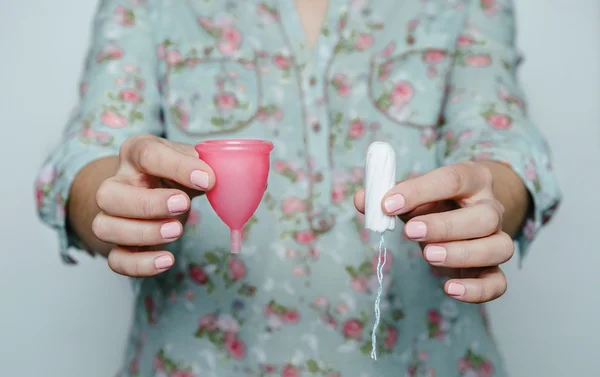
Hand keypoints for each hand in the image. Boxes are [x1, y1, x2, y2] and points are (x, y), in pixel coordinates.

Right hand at [92, 135, 214, 276]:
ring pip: (105, 227)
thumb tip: (210, 177)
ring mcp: (112, 215)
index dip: (177, 167)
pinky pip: (116, 260)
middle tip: (183, 204)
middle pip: (108, 195)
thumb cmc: (178, 170)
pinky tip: (167, 260)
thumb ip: (202, 164)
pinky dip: (139, 264)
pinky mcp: (119, 245)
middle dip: (147, 203)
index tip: (207, 179)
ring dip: (142, 233)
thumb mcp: (191, 158)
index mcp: (135, 153)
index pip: (146, 154)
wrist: (165, 189)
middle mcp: (116, 183)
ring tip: (176, 230)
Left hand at [354, 161, 514, 302]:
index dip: (419, 191)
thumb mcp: (411, 193)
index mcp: (472, 179)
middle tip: (410, 232)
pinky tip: (450, 289)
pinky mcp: (492, 268)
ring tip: (428, 255)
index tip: (388, 204)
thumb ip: (386, 196)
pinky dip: (477, 290)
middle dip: (445, 226)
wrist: (462, 212)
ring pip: (498, 247)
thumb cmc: (434, 202)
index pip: (453, 179)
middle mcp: (491, 208)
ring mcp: (496, 238)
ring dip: (462, 254)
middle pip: (484, 217)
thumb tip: (362, 199)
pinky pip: (498, 283)